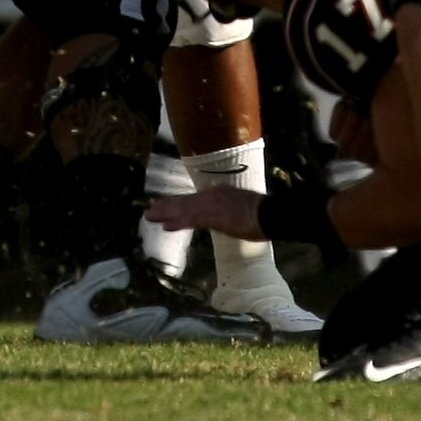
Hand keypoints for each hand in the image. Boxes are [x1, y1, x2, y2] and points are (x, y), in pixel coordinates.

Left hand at [144, 183, 266, 240]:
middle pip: (184, 202)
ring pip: (184, 210)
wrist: (270, 213)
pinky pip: (193, 220)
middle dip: (166, 207)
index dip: (176, 202)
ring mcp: (212, 206)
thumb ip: (224, 207)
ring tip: (151, 217)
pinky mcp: (216, 217)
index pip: (191, 199)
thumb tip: (217, 214)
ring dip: (166, 214)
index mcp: (217, 193)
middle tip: (149, 212)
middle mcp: (211, 196)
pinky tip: (167, 226)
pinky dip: (179, 222)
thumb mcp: (238, 205)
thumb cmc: (259, 212)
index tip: (161, 204)